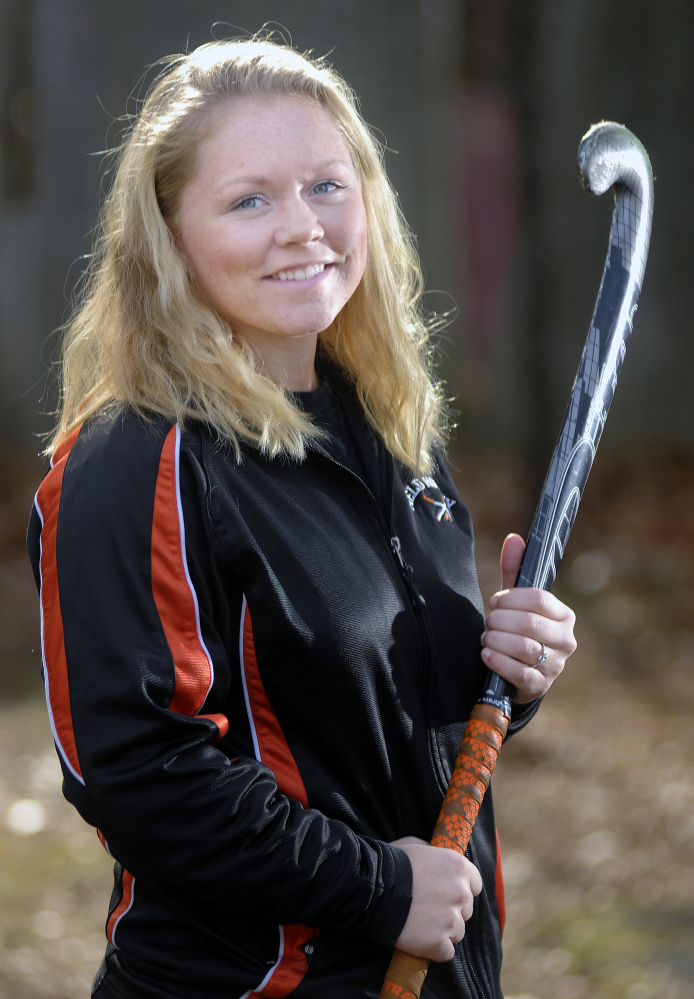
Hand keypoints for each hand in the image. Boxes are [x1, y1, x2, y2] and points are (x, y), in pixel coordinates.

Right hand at [391, 837, 481, 961]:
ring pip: (457, 932)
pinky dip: (434, 948)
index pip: (475, 885)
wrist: (372, 888)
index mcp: (459, 867)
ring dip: (442, 930)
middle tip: (426, 908)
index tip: (445, 893)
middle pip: (465, 910)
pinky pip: (445, 952)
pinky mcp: (439, 943)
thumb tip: (440, 863)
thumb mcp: (417, 846)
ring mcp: (452, 920)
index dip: (459, 889)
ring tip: (419, 923)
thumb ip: (436, 855)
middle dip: (449, 910)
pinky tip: (418, 938)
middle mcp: (461, 893)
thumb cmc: (392, 863)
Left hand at [480, 534, 576, 702]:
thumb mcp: (515, 601)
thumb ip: (514, 570)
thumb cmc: (517, 630)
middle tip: (488, 621)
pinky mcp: (540, 685)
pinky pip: (518, 672)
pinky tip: (486, 655)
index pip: (540, 599)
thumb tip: (514, 539)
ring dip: (496, 640)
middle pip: (529, 623)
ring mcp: (556, 665)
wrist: (518, 674)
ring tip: (486, 638)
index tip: (495, 601)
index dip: (511, 598)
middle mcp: (566, 640)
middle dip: (500, 620)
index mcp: (564, 616)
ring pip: (523, 647)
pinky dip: (497, 661)